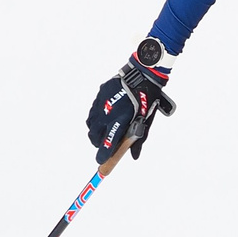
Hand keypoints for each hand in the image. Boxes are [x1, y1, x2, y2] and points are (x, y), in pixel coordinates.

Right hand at [87, 39, 176, 163]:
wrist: (142, 75)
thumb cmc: (146, 99)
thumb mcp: (145, 120)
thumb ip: (138, 139)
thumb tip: (134, 156)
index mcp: (120, 120)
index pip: (107, 143)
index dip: (103, 155)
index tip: (101, 161)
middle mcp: (107, 113)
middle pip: (94, 136)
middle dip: (98, 144)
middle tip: (104, 146)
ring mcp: (101, 103)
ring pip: (91, 124)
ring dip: (95, 132)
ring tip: (102, 133)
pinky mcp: (99, 95)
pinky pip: (92, 112)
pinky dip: (95, 119)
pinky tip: (103, 119)